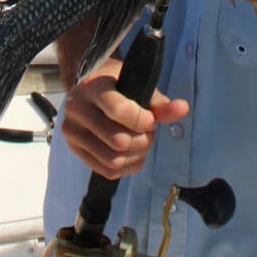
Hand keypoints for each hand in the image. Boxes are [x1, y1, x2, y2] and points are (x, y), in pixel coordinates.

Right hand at [60, 57, 189, 178]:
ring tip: (141, 142)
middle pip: (118, 140)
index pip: (119, 110)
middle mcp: (77, 110)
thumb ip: (159, 102)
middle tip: (148, 131)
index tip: (150, 120)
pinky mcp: (75, 151)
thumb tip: (183, 108)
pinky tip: (133, 154)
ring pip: (112, 159)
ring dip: (136, 155)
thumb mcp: (138, 87)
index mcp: (93, 88)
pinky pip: (107, 171)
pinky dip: (128, 166)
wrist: (90, 90)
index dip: (142, 120)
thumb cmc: (119, 86)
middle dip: (142, 140)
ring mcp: (72, 133)